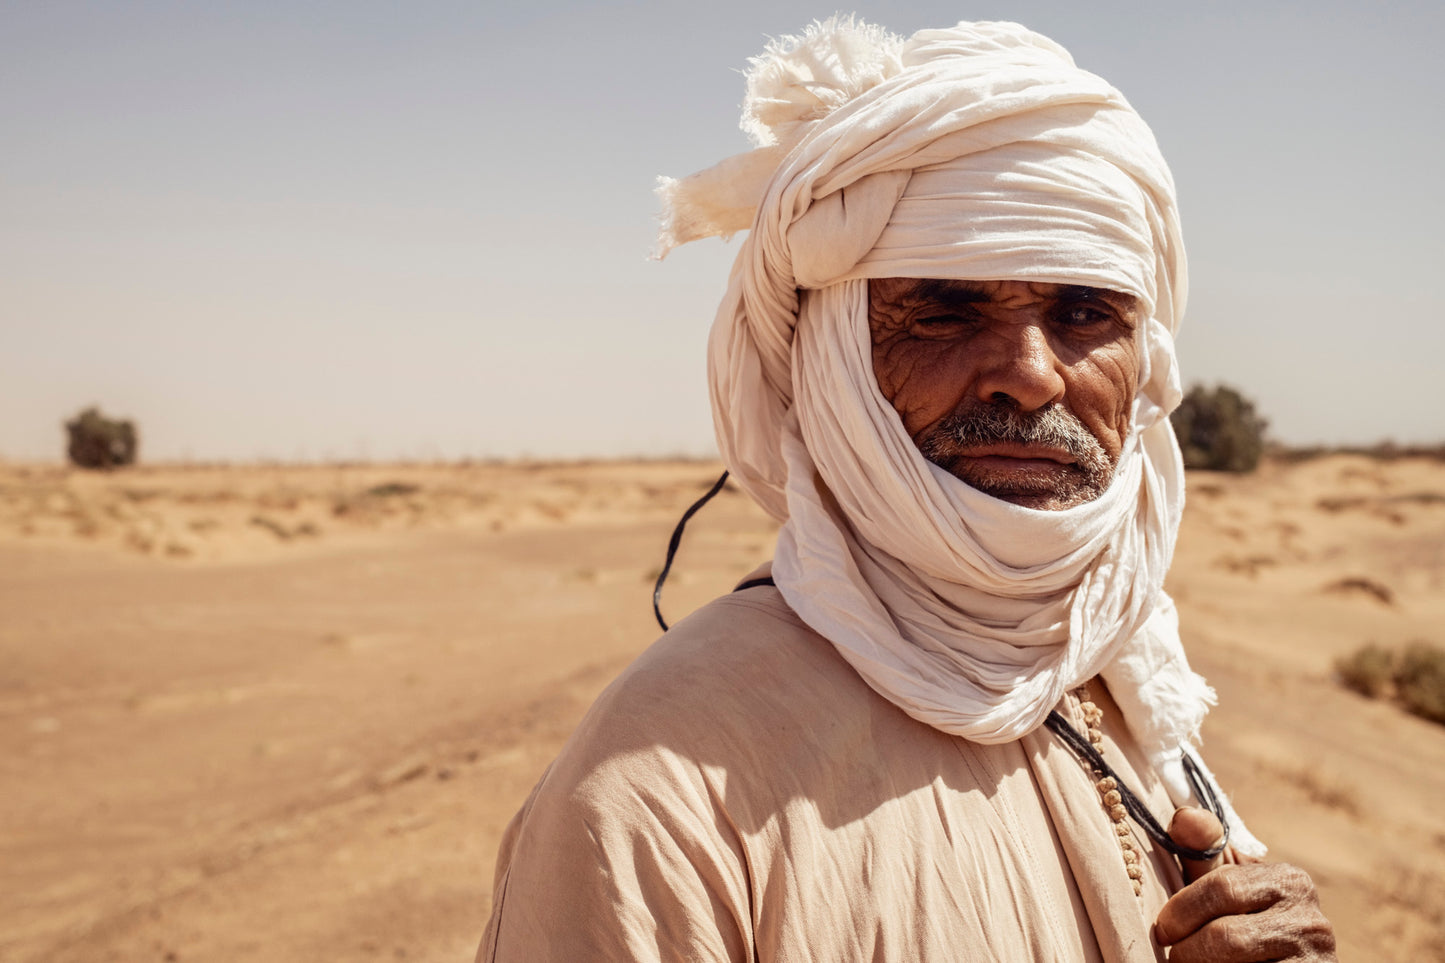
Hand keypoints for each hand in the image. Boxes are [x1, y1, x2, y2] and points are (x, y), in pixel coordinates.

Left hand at [1155, 808, 1336, 961]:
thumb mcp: (1227, 882)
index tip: (1162, 929)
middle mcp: (1310, 919)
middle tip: (1173, 956)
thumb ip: (1202, 852)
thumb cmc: (1245, 917)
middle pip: (1228, 936)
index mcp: (1288, 880)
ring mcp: (1315, 959)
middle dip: (1190, 949)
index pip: (1222, 888)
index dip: (1182, 911)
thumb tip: (1184, 816)